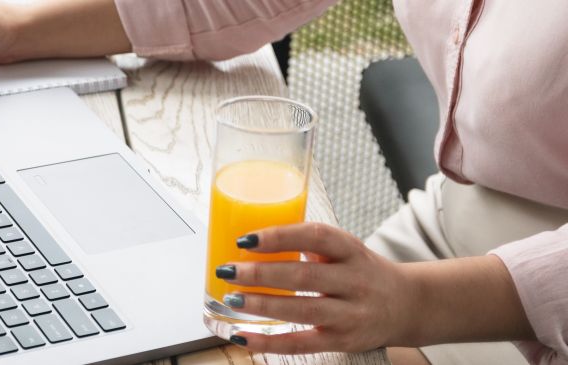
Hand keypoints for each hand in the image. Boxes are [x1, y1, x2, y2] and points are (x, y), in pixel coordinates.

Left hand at [219, 223, 416, 352]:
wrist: (408, 305)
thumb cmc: (361, 272)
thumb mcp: (344, 250)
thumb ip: (308, 244)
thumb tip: (252, 241)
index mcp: (351, 250)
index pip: (315, 236)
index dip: (279, 236)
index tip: (245, 239)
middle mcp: (355, 280)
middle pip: (304, 276)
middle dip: (261, 274)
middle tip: (228, 270)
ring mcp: (351, 314)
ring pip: (302, 310)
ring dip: (262, 305)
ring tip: (232, 298)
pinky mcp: (343, 341)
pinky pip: (301, 343)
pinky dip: (268, 342)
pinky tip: (242, 337)